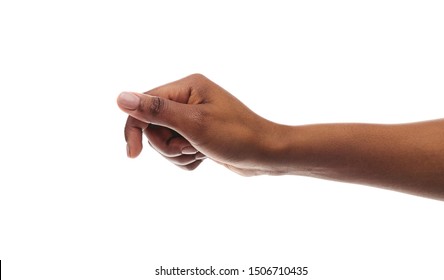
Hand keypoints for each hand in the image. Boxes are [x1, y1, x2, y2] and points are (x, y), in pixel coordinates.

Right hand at [117, 74, 281, 175]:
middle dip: (167, 144)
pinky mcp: (199, 134)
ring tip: (200, 152)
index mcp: (188, 86)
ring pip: (164, 140)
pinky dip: (186, 158)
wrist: (268, 155)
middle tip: (189, 147)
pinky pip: (177, 150)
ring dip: (178, 153)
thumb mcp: (194, 124)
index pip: (145, 104)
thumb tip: (120, 97)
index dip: (136, 128)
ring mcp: (194, 116)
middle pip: (153, 125)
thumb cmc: (237, 136)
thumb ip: (156, 111)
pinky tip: (204, 157)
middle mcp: (189, 98)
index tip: (133, 155)